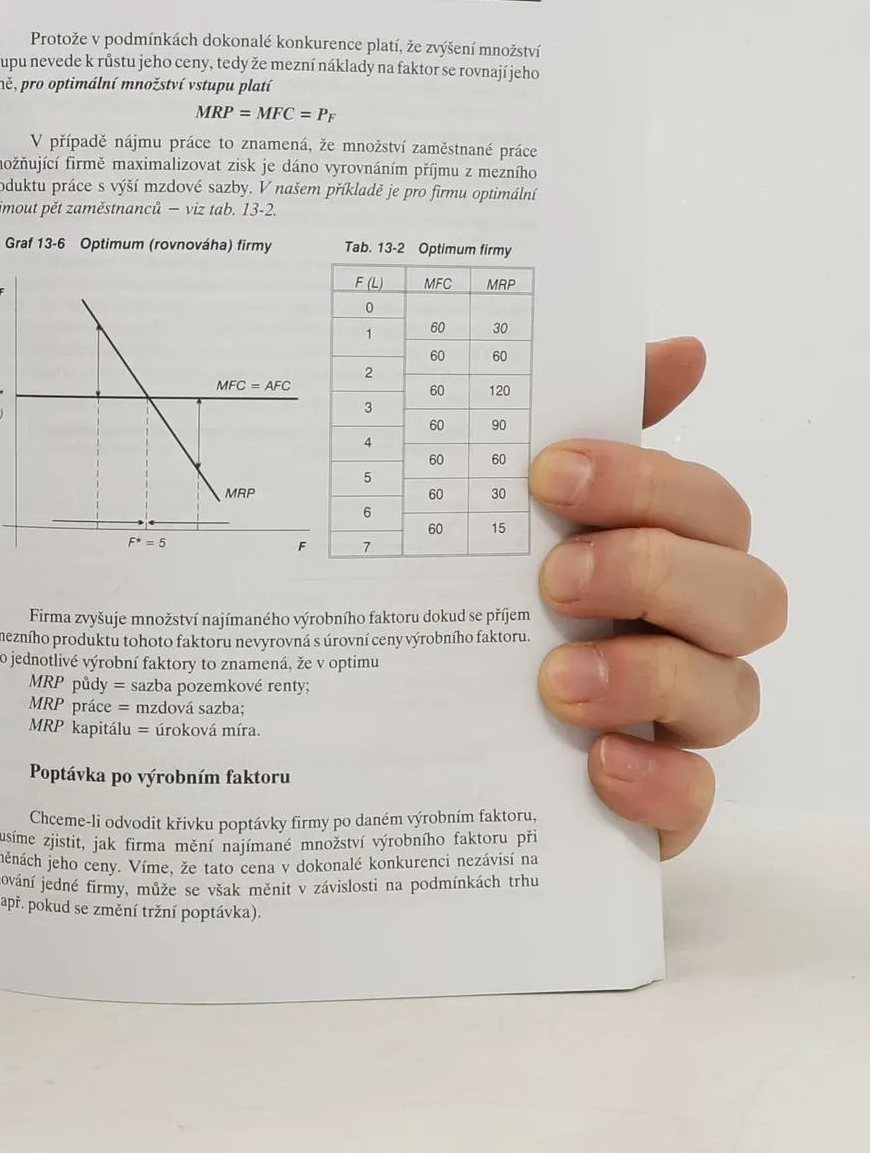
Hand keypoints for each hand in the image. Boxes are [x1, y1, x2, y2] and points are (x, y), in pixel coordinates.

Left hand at [531, 338, 785, 856]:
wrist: (409, 730)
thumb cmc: (488, 604)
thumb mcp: (507, 514)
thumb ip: (584, 426)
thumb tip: (683, 350)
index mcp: (665, 553)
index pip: (707, 506)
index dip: (645, 482)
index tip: (549, 473)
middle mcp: (688, 634)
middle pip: (744, 594)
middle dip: (654, 572)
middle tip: (552, 577)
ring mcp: (677, 721)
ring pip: (731, 694)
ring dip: (649, 676)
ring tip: (556, 680)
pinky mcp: (652, 802)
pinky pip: (693, 799)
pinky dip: (657, 782)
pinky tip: (598, 764)